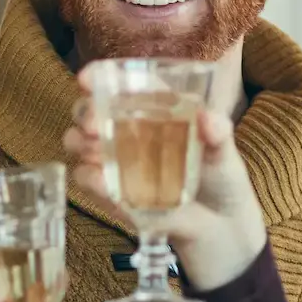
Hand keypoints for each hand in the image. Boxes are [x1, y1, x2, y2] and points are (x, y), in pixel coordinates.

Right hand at [64, 66, 270, 292]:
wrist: (220, 225)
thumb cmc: (221, 176)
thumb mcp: (224, 150)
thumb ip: (218, 133)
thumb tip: (208, 119)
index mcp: (151, 108)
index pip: (119, 84)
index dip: (98, 76)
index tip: (88, 78)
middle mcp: (126, 129)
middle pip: (88, 110)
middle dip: (84, 112)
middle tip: (94, 124)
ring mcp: (115, 161)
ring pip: (78, 142)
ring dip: (80, 143)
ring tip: (95, 149)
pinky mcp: (111, 192)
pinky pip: (88, 180)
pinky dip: (90, 178)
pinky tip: (102, 180)